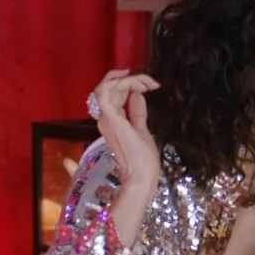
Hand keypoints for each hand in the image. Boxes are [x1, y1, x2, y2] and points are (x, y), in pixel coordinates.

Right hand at [90, 69, 161, 187]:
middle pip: (109, 87)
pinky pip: (105, 92)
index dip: (129, 84)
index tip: (149, 85)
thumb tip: (138, 94)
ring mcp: (105, 118)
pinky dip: (120, 82)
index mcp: (111, 121)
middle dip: (131, 79)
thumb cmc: (142, 159)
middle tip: (150, 83)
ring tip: (147, 83)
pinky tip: (138, 83)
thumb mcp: (141, 129)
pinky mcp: (110, 118)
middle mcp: (104, 118)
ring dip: (128, 79)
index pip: (113, 94)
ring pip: (107, 85)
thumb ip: (137, 112)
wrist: (142, 175)